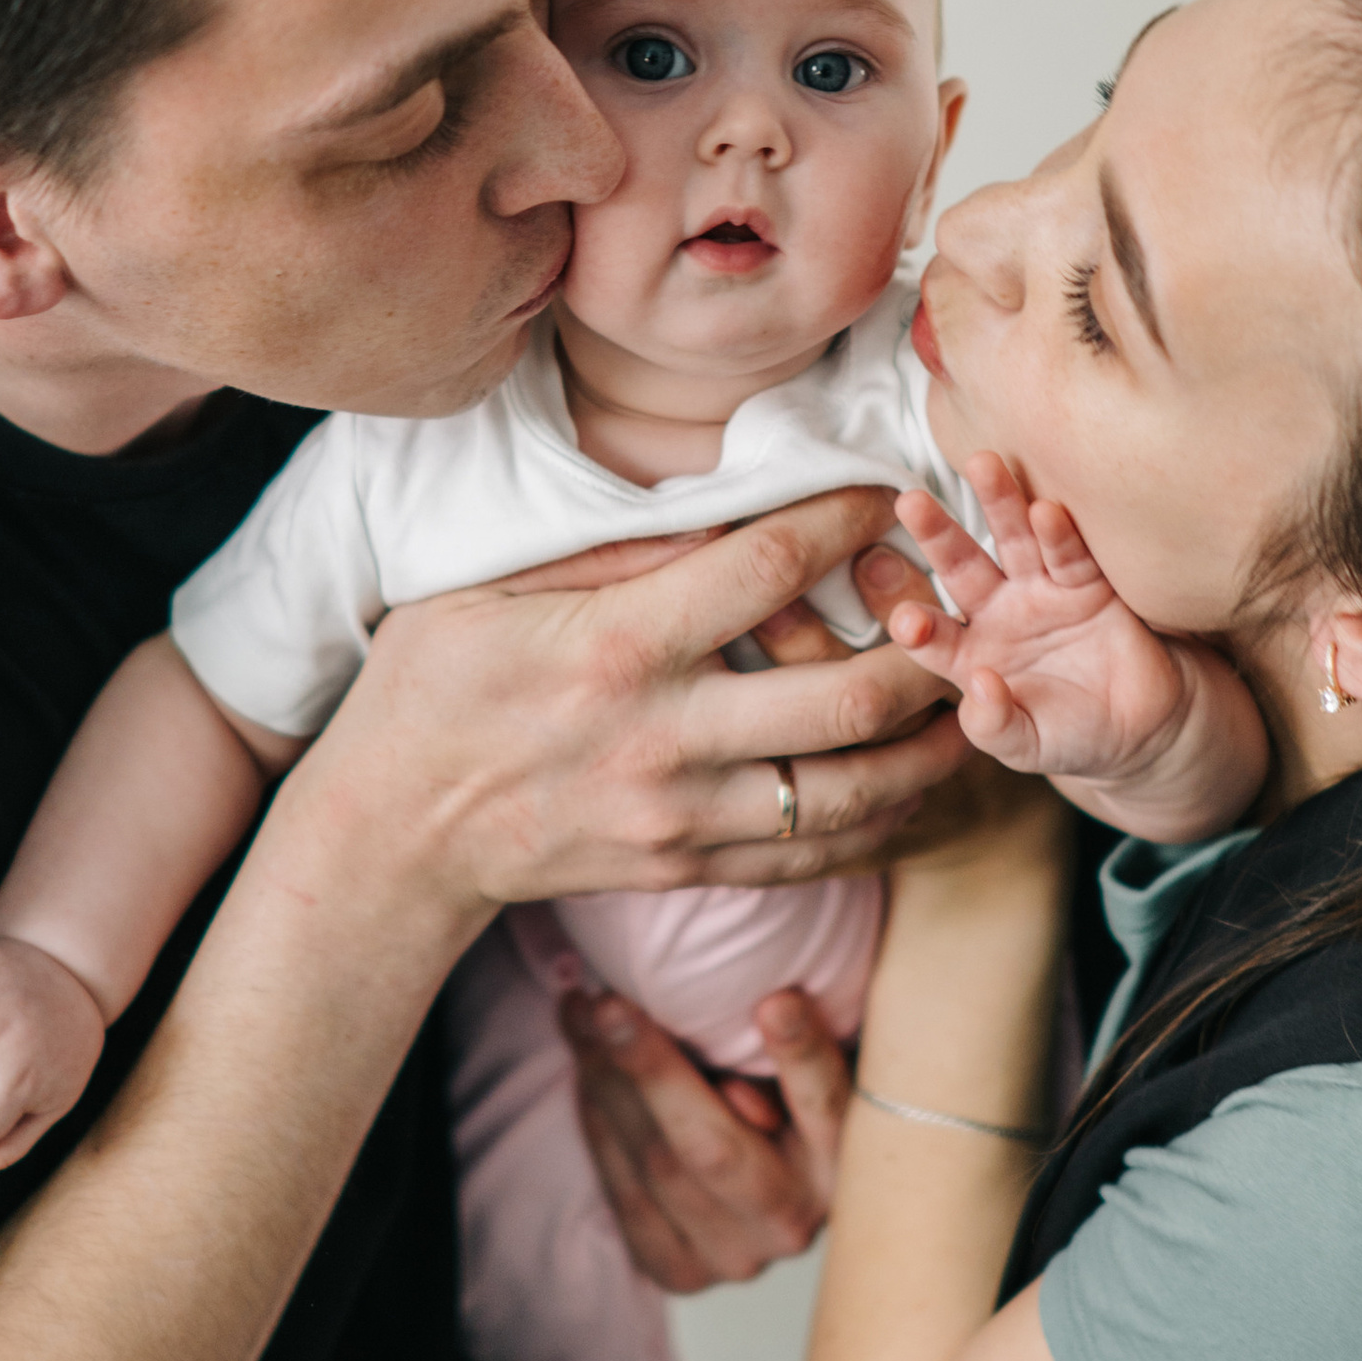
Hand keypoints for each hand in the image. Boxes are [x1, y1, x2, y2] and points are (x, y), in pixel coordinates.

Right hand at [307, 484, 966, 908]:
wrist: (392, 828)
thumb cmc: (436, 683)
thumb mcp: (496, 585)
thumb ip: (616, 547)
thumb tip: (727, 499)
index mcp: (620, 645)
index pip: (767, 567)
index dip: (844, 521)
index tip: (886, 492)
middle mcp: (664, 736)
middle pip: (847, 697)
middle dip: (927, 653)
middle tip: (963, 610)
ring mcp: (681, 816)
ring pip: (850, 791)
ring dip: (928, 749)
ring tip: (969, 701)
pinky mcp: (685, 868)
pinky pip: (812, 855)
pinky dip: (880, 822)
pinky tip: (913, 785)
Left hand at [563, 984, 852, 1292]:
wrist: (754, 1185)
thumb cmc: (781, 1093)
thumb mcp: (800, 1062)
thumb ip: (787, 1044)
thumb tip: (760, 1009)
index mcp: (844, 1163)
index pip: (827, 1107)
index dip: (801, 1056)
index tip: (775, 1001)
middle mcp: (792, 1219)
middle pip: (714, 1150)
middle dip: (653, 1071)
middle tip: (609, 1006)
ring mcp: (734, 1256)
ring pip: (655, 1165)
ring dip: (606, 1082)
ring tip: (581, 1015)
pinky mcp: (677, 1270)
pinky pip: (623, 1190)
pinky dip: (598, 1119)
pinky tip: (586, 1065)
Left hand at [863, 452, 1267, 840]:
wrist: (1138, 729)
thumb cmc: (1070, 737)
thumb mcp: (1025, 746)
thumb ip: (995, 725)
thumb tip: (979, 685)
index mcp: (968, 654)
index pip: (933, 635)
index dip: (919, 627)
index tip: (906, 622)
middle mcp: (997, 612)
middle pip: (961, 567)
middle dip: (937, 534)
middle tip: (911, 502)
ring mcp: (1041, 592)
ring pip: (1014, 541)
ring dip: (1000, 504)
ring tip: (983, 465)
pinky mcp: (1088, 584)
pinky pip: (1070, 555)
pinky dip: (1060, 534)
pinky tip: (1045, 510)